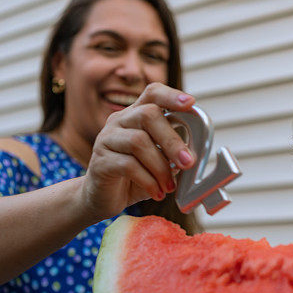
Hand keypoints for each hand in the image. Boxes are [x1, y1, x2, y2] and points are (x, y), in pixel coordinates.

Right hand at [81, 82, 195, 220]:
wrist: (104, 198)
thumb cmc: (134, 177)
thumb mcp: (158, 162)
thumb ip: (173, 153)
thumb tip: (192, 154)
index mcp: (135, 116)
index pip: (152, 94)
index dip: (171, 95)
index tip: (190, 104)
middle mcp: (119, 121)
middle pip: (147, 115)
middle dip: (172, 140)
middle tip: (187, 162)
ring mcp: (106, 139)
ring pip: (138, 142)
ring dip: (161, 167)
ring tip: (170, 186)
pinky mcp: (99, 161)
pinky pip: (127, 165)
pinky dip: (148, 181)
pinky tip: (157, 192)